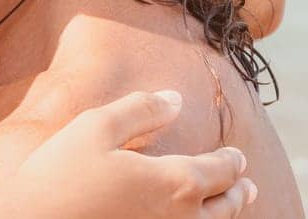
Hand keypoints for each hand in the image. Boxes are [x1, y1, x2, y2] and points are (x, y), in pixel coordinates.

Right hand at [13, 90, 256, 217]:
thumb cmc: (60, 175)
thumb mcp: (97, 127)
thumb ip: (141, 110)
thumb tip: (176, 100)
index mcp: (175, 184)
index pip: (218, 172)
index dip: (231, 162)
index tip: (238, 157)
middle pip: (221, 208)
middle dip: (236, 192)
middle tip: (247, 184)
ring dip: (225, 215)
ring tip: (233, 206)